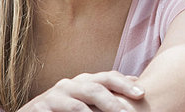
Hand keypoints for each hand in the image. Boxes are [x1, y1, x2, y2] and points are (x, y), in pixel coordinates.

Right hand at [18, 70, 144, 110]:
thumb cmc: (63, 108)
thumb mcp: (84, 99)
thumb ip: (105, 92)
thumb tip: (135, 80)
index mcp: (84, 81)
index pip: (108, 77)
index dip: (125, 83)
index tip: (142, 93)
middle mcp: (71, 84)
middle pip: (97, 86)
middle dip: (114, 100)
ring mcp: (56, 95)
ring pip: (81, 103)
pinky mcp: (42, 108)